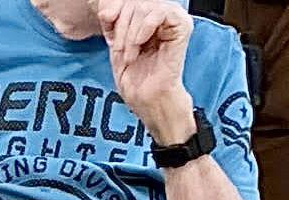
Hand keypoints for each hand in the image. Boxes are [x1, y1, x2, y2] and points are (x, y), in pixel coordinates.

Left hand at [98, 0, 194, 144]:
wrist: (148, 101)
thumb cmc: (136, 80)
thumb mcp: (116, 48)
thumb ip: (113, 24)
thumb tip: (106, 8)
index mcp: (145, 19)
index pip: (126, 3)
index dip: (114, 16)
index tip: (110, 39)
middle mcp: (160, 16)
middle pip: (134, 3)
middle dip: (121, 28)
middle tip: (122, 53)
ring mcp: (172, 19)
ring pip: (145, 6)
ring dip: (131, 33)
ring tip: (131, 54)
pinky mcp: (182, 26)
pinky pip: (161, 11)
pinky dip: (145, 27)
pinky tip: (140, 44)